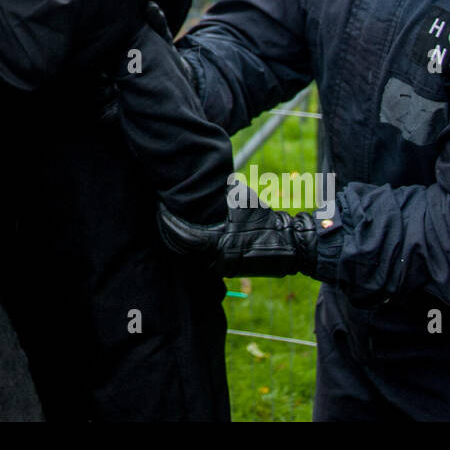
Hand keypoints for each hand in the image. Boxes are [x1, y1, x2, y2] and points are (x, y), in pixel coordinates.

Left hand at [169, 184, 317, 276]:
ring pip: (190, 255)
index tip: (161, 208)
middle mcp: (216, 261)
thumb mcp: (242, 200)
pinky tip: (187, 232)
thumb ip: (222, 192)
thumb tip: (206, 179)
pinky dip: (192, 247)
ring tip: (171, 220)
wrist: (288, 244)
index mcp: (217, 245)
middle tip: (162, 213)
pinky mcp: (226, 269)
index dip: (169, 222)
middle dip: (170, 230)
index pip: (183, 236)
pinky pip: (201, 259)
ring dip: (180, 239)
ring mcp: (221, 268)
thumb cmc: (265, 220)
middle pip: (182, 248)